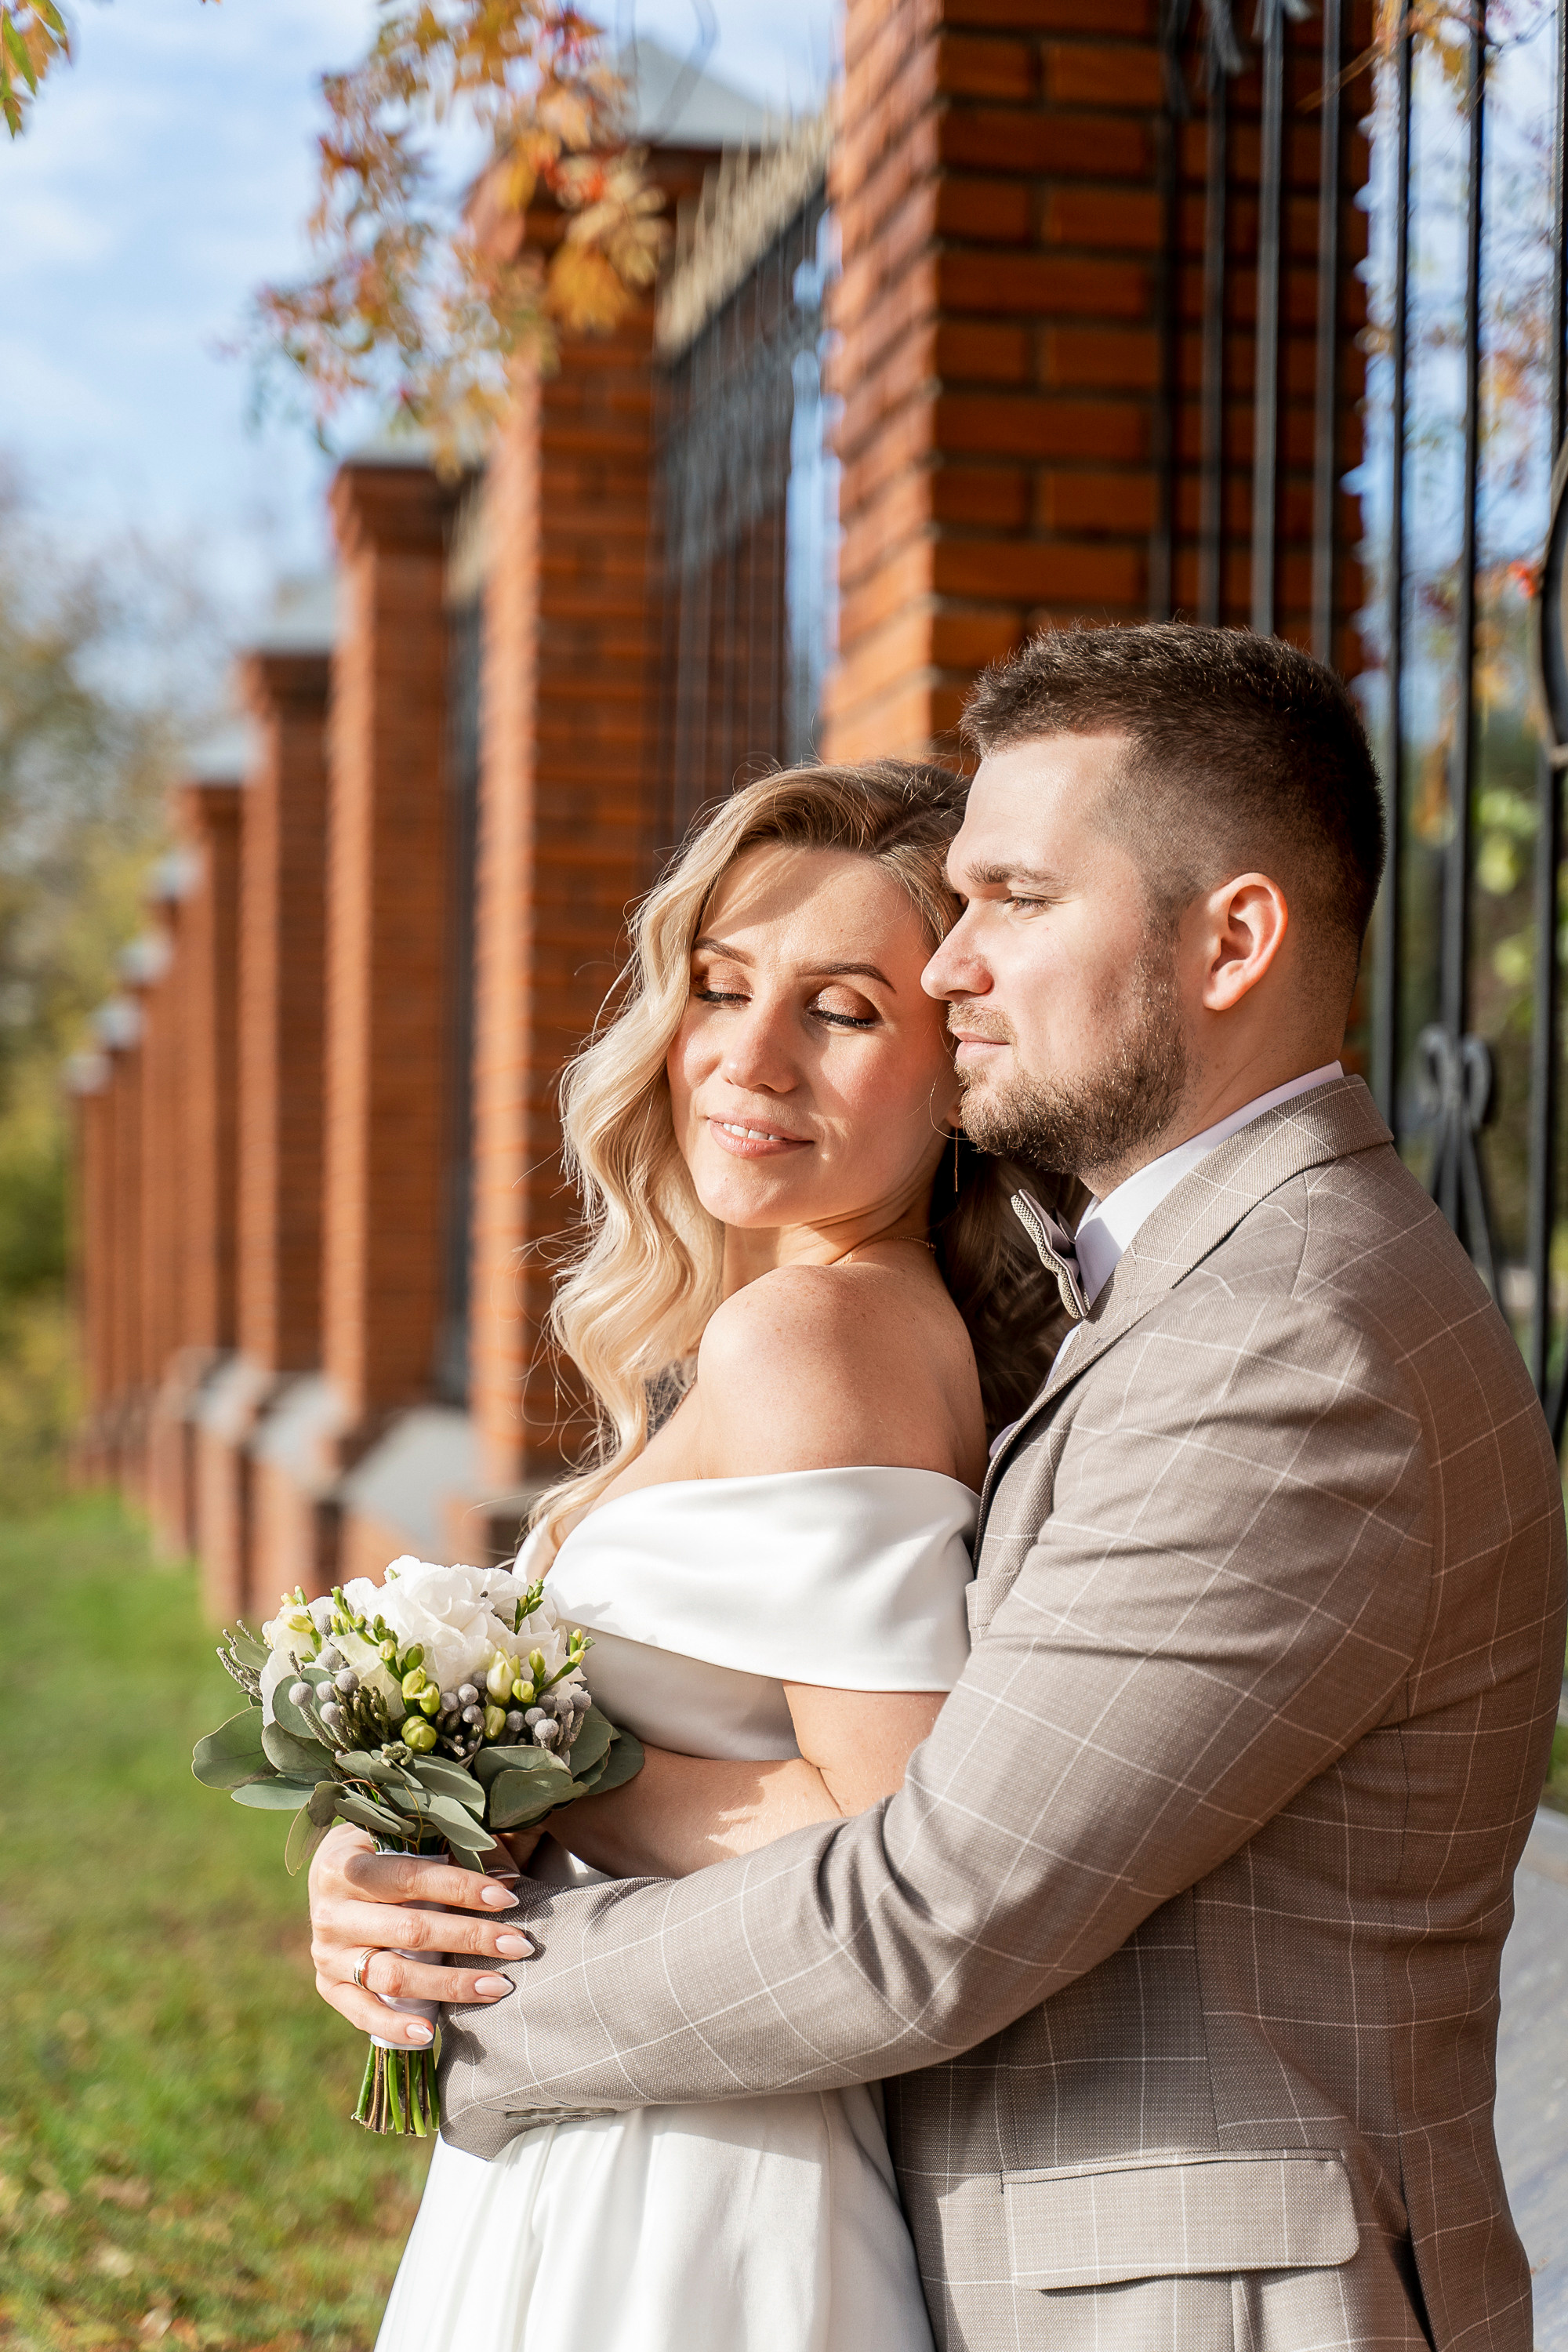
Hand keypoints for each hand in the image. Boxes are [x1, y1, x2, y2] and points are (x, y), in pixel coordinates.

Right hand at [308, 1824, 533, 2042]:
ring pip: (393, 1976)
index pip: (411, 1877)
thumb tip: (508, 1875)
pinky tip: (430, 2033)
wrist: (327, 1880)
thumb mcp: (401, 1838)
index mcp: (344, 1864)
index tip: (507, 1897)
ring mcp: (326, 1954)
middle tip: (520, 1945)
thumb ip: (448, 1850)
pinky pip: (362, 2014)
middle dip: (472, 1938)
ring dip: (450, 1985)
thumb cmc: (379, 1853)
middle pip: (409, 1931)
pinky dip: (396, 2026)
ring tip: (498, 1986)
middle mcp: (330, 1912)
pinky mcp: (327, 1987)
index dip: (461, 1887)